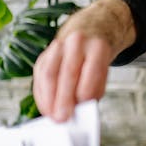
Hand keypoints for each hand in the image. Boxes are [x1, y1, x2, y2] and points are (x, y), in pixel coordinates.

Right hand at [33, 0, 134, 120]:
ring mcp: (59, 45)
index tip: (80, 111)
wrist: (92, 27)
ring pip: (49, 72)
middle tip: (62, 118)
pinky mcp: (45, 52)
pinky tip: (45, 105)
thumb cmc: (98, 53)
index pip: (91, 71)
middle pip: (67, 72)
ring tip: (51, 115)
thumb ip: (95, 87)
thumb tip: (81, 109)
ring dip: (48, 97)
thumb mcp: (105, 67)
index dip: (84, 92)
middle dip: (63, 99)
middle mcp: (78, 43)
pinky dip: (41, 92)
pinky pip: (40, 73)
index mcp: (98, 46)